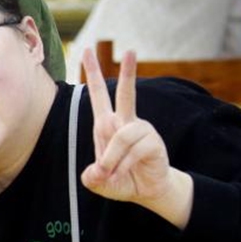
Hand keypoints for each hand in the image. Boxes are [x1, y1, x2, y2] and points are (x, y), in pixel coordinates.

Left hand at [80, 49, 192, 227]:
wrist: (146, 191)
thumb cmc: (120, 180)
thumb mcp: (98, 181)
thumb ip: (91, 177)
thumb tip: (97, 172)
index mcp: (107, 124)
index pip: (98, 94)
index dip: (92, 73)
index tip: (87, 50)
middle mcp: (125, 122)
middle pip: (127, 94)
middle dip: (129, 73)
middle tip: (133, 50)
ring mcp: (141, 131)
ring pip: (122, 136)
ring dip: (112, 159)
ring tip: (110, 173)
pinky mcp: (153, 142)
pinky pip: (133, 151)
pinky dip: (124, 166)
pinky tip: (124, 173)